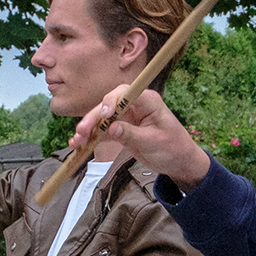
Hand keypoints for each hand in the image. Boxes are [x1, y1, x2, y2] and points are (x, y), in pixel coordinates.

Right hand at [76, 87, 208, 188]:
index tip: (105, 114)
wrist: (179, 162)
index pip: (125, 93)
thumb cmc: (172, 148)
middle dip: (93, 117)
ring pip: (102, 118)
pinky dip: (91, 137)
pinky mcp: (121, 129)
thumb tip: (111, 128)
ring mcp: (126, 117)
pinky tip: (79, 144)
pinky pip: (103, 131)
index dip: (111, 100)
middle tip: (82, 131)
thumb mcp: (152, 142)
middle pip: (108, 105)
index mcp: (147, 101)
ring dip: (88, 128)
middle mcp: (134, 105)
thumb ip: (131, 134)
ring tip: (76, 141)